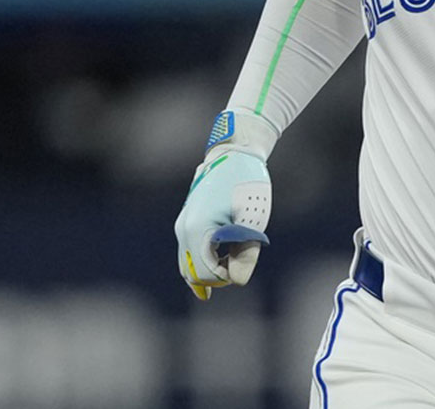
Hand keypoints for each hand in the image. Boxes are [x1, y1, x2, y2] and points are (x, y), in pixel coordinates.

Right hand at [173, 149, 270, 300]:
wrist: (235, 154)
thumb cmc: (247, 185)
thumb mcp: (252, 223)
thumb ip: (246, 255)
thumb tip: (236, 281)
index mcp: (198, 230)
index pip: (207, 274)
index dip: (228, 275)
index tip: (245, 259)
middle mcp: (183, 230)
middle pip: (193, 274)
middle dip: (216, 276)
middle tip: (240, 265)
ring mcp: (183, 225)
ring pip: (189, 264)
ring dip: (210, 267)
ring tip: (234, 257)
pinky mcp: (187, 220)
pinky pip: (190, 251)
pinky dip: (205, 259)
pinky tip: (223, 257)